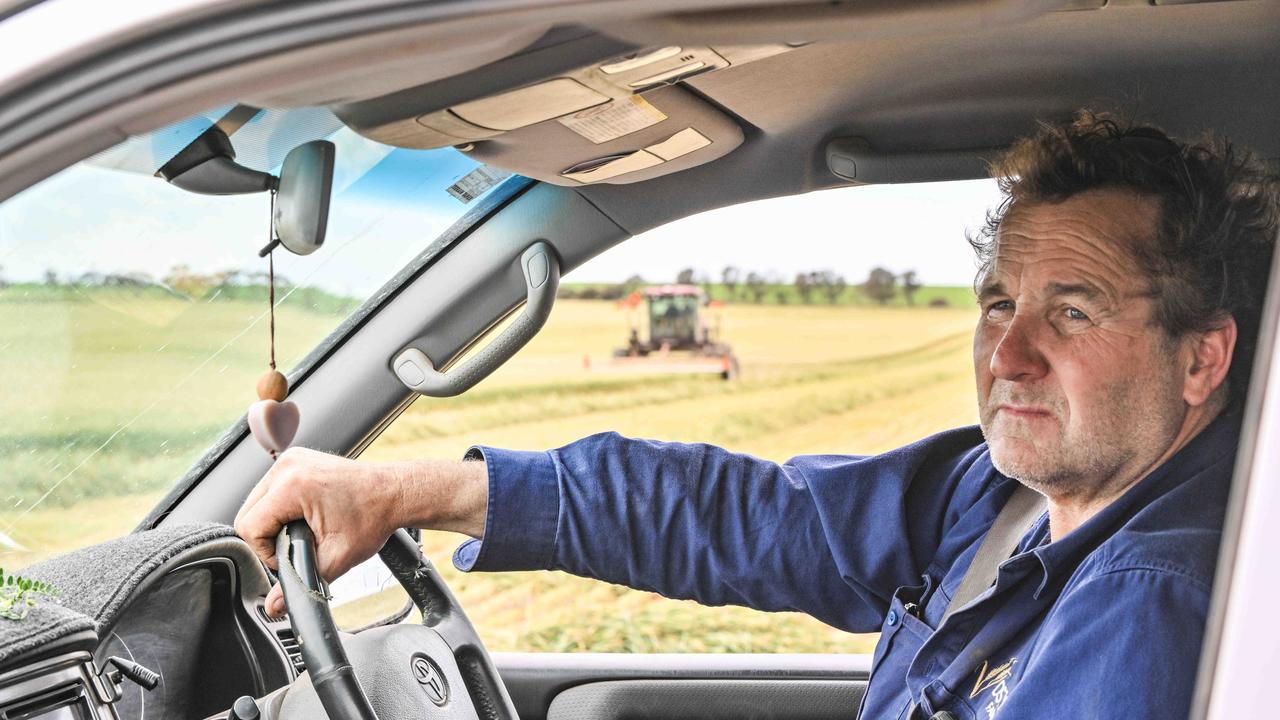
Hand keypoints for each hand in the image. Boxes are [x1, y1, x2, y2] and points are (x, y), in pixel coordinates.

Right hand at [234, 447, 405, 616]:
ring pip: (256, 501)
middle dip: (268, 537)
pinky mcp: (296, 459)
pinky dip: (280, 506)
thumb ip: (300, 582)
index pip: (249, 527)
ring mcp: (291, 459)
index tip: (292, 554)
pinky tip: (303, 516)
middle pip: (247, 513)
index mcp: (292, 486)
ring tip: (304, 530)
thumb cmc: (373, 519)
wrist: (395, 494)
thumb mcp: (335, 558)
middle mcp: (288, 467)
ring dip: (273, 521)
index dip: (266, 551)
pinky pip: (270, 489)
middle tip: (299, 544)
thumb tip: (275, 606)